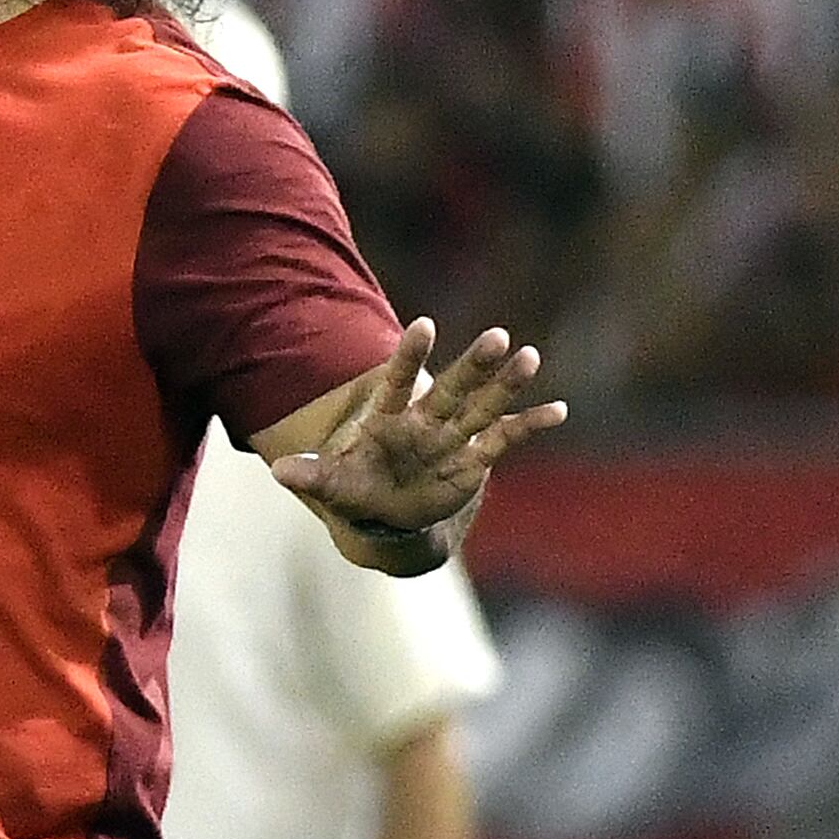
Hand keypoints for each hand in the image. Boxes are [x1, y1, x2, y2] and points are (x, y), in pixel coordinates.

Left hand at [272, 318, 565, 534]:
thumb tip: (281, 470)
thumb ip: (312, 474)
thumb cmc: (356, 489)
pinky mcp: (472, 461)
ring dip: (505, 385)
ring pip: (482, 407)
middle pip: (452, 389)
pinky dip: (529, 425)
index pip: (399, 382)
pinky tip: (557, 410)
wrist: (386, 514)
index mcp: (388, 420)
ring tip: (529, 356)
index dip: (411, 356)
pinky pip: (503, 439)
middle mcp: (424, 422)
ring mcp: (451, 439)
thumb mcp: (332, 485)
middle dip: (474, 366)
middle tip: (498, 337)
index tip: (425, 325)